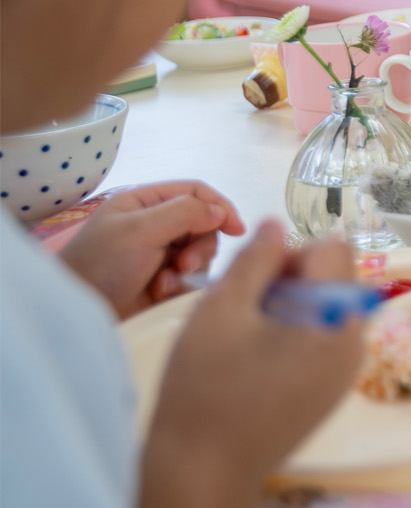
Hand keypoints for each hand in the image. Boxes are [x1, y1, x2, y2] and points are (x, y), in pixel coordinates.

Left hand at [58, 181, 244, 317]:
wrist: (76, 314)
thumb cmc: (101, 265)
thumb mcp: (140, 230)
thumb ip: (185, 212)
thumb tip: (221, 210)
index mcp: (144, 202)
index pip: (195, 192)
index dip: (219, 206)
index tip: (236, 230)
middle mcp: (153, 225)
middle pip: (203, 224)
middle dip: (200, 245)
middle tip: (185, 265)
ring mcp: (158, 254)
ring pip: (200, 253)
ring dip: (189, 269)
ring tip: (166, 283)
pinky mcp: (161, 282)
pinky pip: (190, 278)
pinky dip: (180, 286)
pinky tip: (160, 294)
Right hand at [138, 223, 363, 507]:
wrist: (202, 473)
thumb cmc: (205, 390)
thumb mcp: (221, 310)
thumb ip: (255, 259)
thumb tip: (277, 224)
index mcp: (338, 319)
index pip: (334, 248)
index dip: (292, 252)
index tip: (255, 281)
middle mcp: (355, 343)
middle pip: (337, 277)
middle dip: (293, 279)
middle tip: (246, 308)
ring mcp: (346, 372)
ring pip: (329, 308)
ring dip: (292, 307)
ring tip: (246, 335)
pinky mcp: (331, 393)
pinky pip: (324, 341)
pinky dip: (295, 335)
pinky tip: (255, 359)